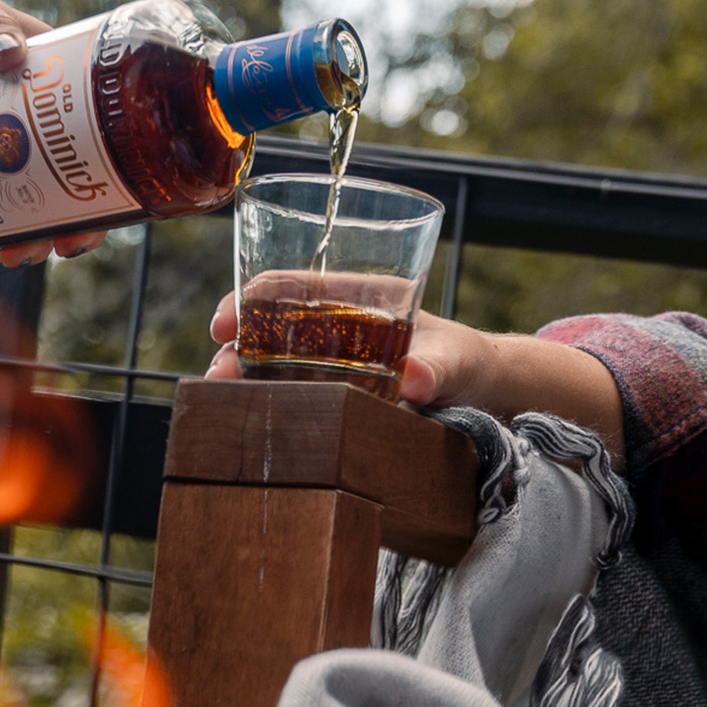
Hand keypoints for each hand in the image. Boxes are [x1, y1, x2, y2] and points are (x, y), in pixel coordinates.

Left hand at [0, 0, 105, 267]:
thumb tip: (5, 52)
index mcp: (56, 92)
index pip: (96, 144)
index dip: (102, 188)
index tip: (95, 217)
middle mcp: (35, 128)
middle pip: (63, 189)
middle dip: (60, 228)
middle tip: (45, 247)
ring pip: (23, 204)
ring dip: (20, 238)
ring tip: (4, 256)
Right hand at [206, 290, 626, 466]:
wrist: (487, 398)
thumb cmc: (470, 363)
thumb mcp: (458, 360)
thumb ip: (439, 367)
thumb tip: (416, 380)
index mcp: (358, 296)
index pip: (290, 284)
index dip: (249, 298)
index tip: (224, 322)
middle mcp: (335, 326)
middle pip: (269, 327)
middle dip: (236, 347)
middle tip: (219, 376)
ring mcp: (330, 363)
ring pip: (272, 364)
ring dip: (245, 379)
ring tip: (228, 402)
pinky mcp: (333, 396)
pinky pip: (291, 394)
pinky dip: (268, 403)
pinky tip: (253, 422)